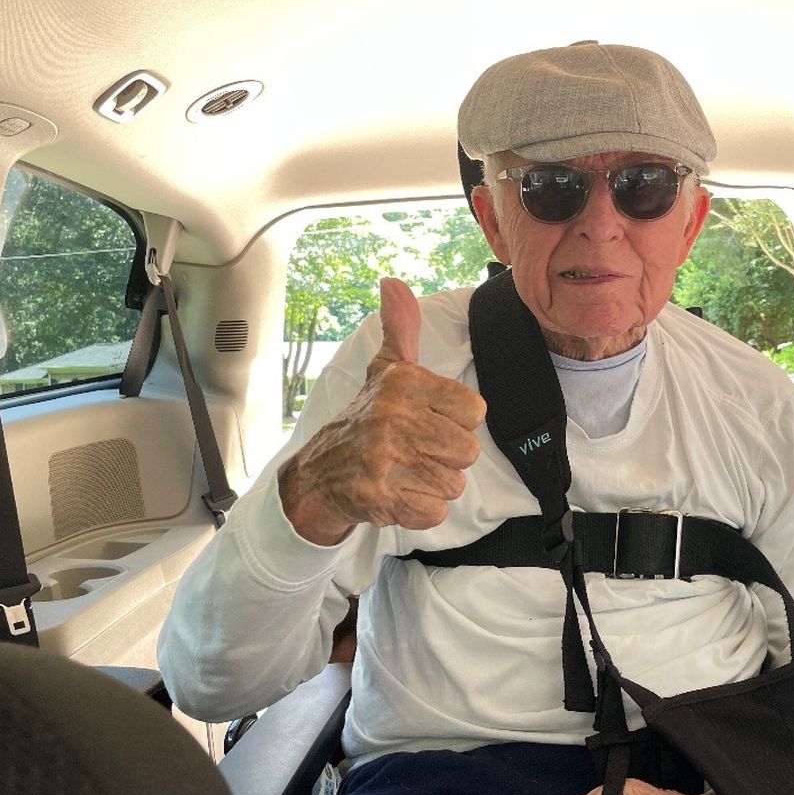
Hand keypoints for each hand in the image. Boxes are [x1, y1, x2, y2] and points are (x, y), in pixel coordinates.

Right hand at [280, 277, 486, 543]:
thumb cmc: (363, 420)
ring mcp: (386, 459)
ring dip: (432, 484)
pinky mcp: (382, 497)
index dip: (455, 422)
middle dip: (445, 457)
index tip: (428, 421)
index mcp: (404, 384)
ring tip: (404, 472)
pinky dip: (420, 509)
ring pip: (453, 483)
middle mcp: (394, 417)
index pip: (475, 412)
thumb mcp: (384, 370)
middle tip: (414, 451)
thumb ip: (402, 329)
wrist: (318, 475)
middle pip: (467, 451)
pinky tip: (397, 493)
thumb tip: (393, 283)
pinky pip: (435, 511)